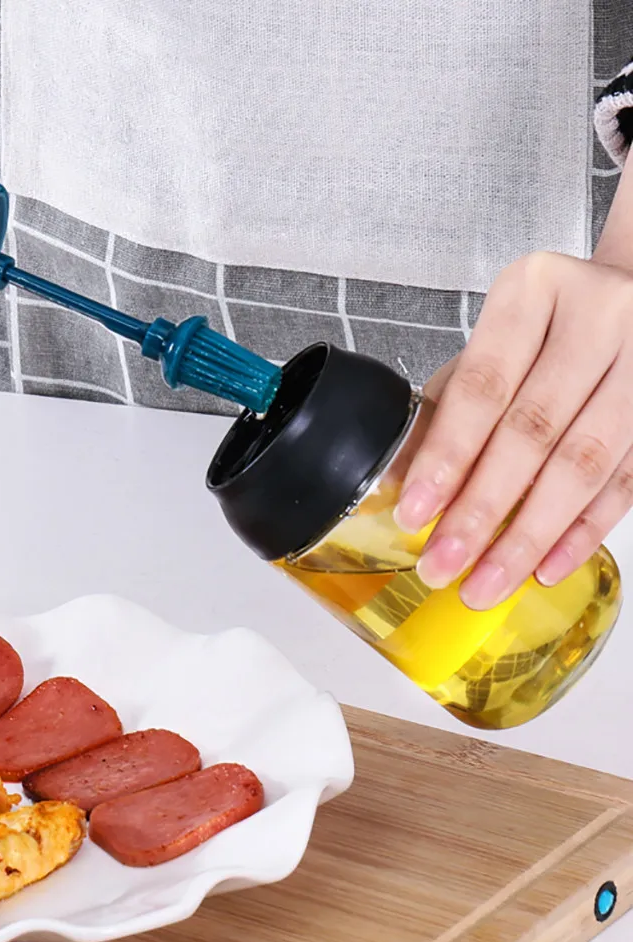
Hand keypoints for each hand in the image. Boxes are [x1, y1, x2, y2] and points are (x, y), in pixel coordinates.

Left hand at [395, 172, 632, 609]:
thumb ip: (447, 406)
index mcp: (535, 293)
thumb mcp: (492, 344)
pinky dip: (582, 532)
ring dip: (530, 536)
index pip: (483, 387)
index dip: (447, 456)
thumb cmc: (548, 325)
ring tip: (487, 582)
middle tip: (443, 564)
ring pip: (583, 465)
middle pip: (532, 431)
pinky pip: (626, 481)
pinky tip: (546, 566)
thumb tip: (397, 480)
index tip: (414, 511)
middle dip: (482, 510)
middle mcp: (599, 318)